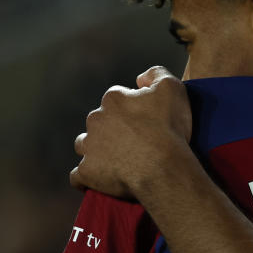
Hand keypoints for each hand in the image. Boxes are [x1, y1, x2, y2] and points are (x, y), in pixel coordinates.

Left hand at [71, 66, 192, 198]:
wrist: (163, 167)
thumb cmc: (169, 128)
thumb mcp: (173, 87)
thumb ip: (156, 74)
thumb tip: (140, 78)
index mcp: (113, 100)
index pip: (117, 99)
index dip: (132, 109)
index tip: (147, 121)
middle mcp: (95, 120)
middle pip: (99, 121)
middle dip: (113, 129)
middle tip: (136, 142)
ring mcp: (89, 147)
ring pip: (85, 145)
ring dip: (97, 150)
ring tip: (119, 160)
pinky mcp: (87, 172)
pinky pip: (79, 175)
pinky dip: (88, 176)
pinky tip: (101, 179)